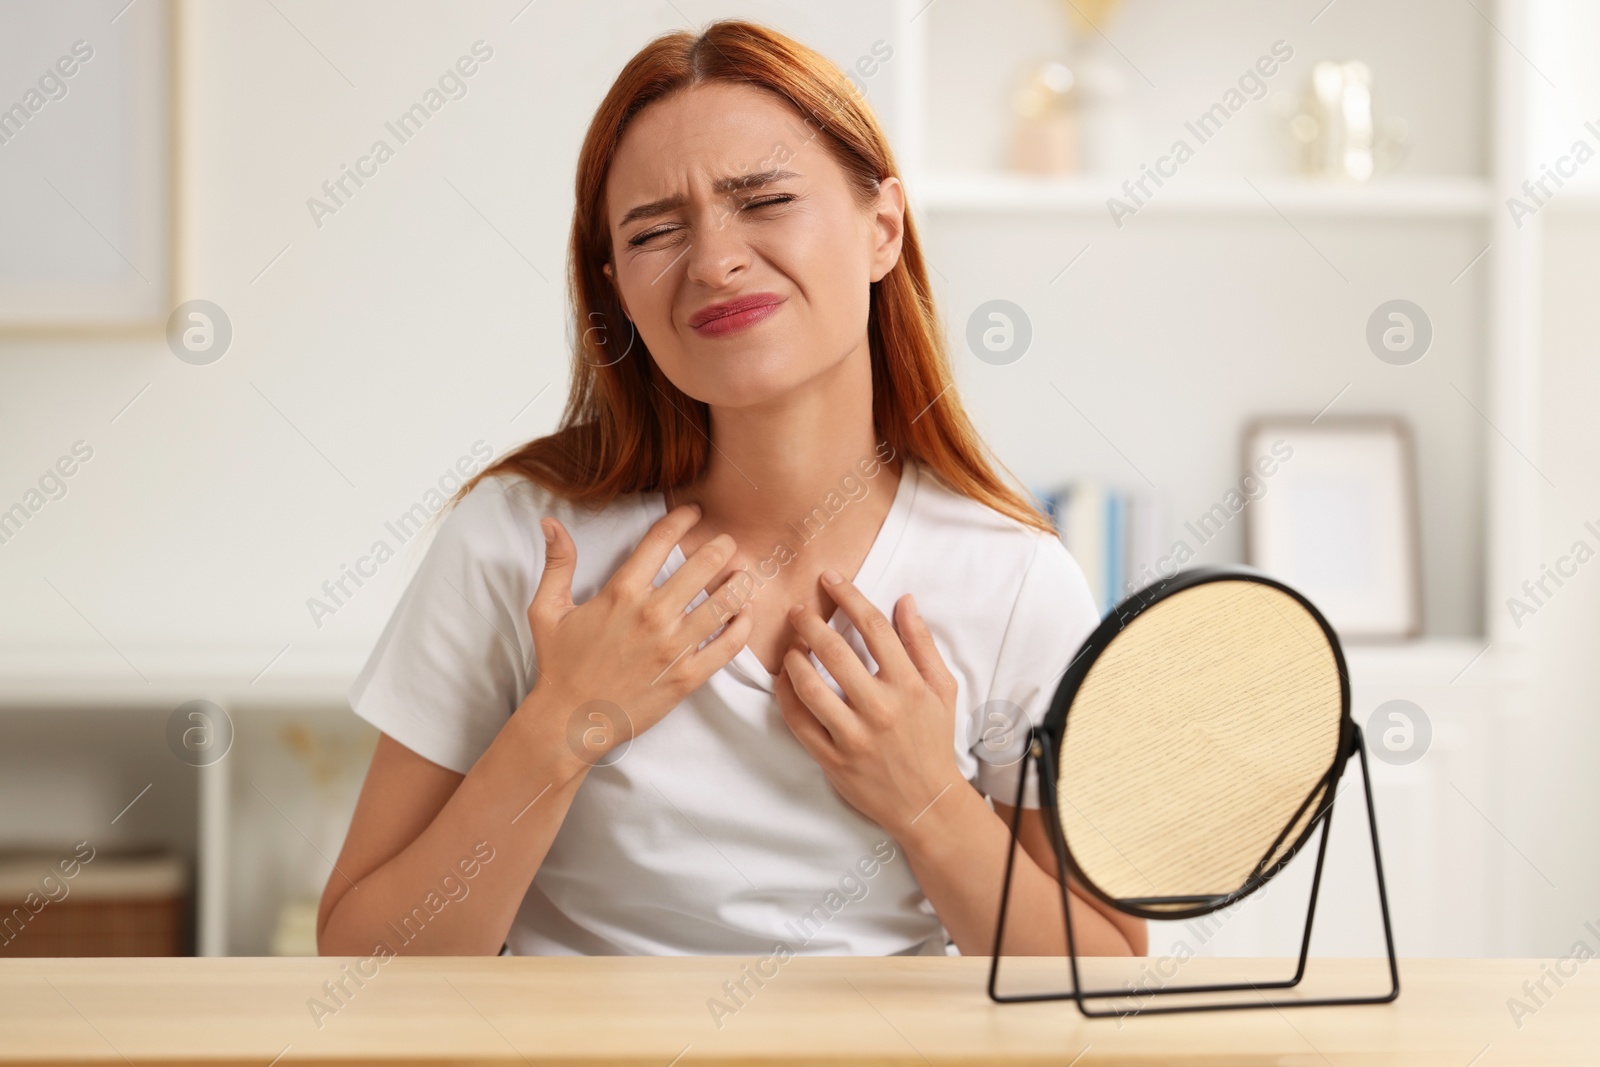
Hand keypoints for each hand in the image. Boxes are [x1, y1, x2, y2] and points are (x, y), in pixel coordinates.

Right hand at [521, 504, 754, 760]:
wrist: (571, 720)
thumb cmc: (559, 664)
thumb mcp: (547, 609)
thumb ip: (557, 563)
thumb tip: (550, 522)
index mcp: (621, 593)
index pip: (660, 541)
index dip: (681, 518)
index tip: (694, 511)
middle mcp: (652, 614)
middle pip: (702, 566)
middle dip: (721, 547)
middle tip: (729, 542)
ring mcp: (673, 646)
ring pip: (723, 604)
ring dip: (740, 583)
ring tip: (745, 574)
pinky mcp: (687, 676)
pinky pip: (727, 646)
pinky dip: (742, 627)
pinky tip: (745, 615)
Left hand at [774, 570, 962, 840]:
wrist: (926, 801)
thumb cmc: (933, 740)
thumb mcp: (942, 689)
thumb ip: (922, 644)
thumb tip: (904, 600)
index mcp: (908, 685)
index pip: (873, 628)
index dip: (849, 597)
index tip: (830, 579)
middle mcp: (880, 708)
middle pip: (835, 652)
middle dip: (810, 622)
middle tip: (797, 609)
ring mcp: (853, 736)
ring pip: (810, 687)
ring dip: (793, 659)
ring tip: (790, 646)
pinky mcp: (832, 759)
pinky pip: (799, 722)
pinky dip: (786, 696)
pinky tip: (784, 681)